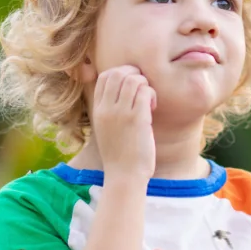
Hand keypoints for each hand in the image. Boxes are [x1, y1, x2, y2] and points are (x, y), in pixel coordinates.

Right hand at [90, 65, 156, 180]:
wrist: (124, 176)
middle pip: (117, 73)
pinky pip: (145, 92)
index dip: (121, 74)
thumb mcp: (106, 129)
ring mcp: (121, 113)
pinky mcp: (137, 119)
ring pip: (134, 80)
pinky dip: (152, 95)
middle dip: (134, 75)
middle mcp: (107, 109)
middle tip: (143, 90)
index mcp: (98, 110)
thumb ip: (110, 110)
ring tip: (148, 101)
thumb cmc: (119, 155)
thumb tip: (122, 92)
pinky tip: (153, 108)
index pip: (104, 77)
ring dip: (145, 85)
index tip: (131, 88)